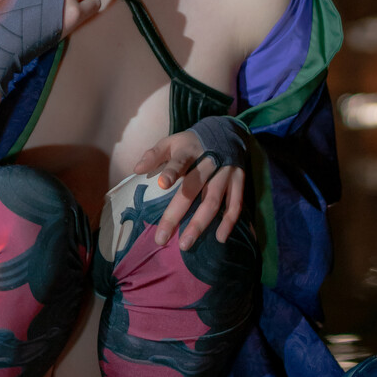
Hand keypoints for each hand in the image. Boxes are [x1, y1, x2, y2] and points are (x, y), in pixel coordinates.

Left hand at [133, 129, 246, 248]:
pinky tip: (219, 238)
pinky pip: (235, 204)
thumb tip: (136, 169)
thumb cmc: (191, 143)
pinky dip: (229, 222)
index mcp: (189, 150)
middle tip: (162, 237)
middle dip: (177, 212)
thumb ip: (154, 154)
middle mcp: (209, 161)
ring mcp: (226, 172)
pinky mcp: (239, 181)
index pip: (179, 161)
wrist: (227, 132)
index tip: (162, 184)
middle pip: (193, 188)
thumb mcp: (171, 141)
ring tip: (186, 244)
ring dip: (200, 223)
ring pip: (212, 200)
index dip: (171, 172)